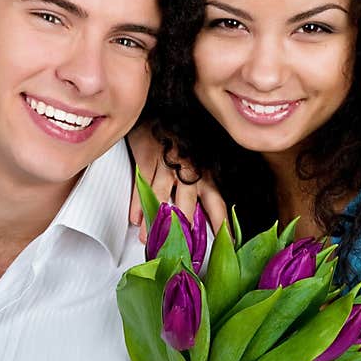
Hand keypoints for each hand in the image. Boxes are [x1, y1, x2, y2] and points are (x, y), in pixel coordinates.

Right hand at [126, 124, 227, 242]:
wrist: (163, 111)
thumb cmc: (182, 142)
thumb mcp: (199, 163)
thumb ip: (201, 190)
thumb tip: (203, 220)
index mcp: (205, 175)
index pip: (217, 204)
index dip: (221, 225)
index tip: (226, 244)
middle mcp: (189, 171)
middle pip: (188, 204)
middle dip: (184, 227)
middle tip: (181, 249)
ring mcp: (168, 165)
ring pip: (162, 196)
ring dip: (155, 219)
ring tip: (148, 239)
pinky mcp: (148, 157)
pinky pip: (142, 183)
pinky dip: (137, 202)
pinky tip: (135, 218)